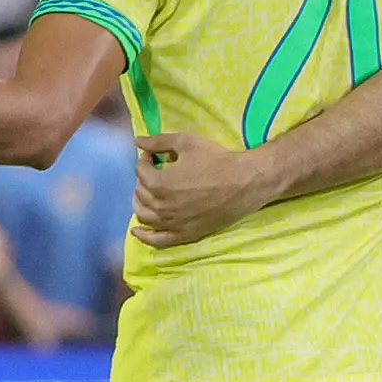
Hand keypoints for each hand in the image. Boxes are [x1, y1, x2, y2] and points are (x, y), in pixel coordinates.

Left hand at [133, 127, 271, 247]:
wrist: (244, 183)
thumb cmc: (216, 160)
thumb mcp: (187, 142)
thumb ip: (159, 141)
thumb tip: (138, 142)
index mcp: (158, 183)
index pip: (141, 170)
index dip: (146, 160)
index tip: (155, 156)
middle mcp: (160, 206)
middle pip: (140, 192)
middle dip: (144, 179)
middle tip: (156, 172)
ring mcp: (171, 223)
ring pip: (144, 215)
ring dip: (141, 202)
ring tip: (148, 194)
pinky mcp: (183, 234)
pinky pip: (157, 240)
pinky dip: (144, 236)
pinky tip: (137, 231)